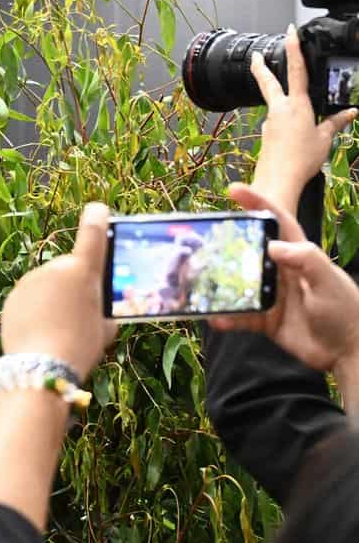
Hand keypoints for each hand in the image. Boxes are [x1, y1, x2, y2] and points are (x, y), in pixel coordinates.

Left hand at [1, 203, 113, 379]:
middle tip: (78, 314)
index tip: (97, 209)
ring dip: (53, 299)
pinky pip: (29, 298)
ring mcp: (30, 280)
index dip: (96, 219)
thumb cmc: (81, 345)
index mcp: (83, 271)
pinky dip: (35, 310)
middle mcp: (54, 268)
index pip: (92, 235)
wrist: (40, 365)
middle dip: (73, 285)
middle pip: (68, 270)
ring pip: (47, 285)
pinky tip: (40, 332)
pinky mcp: (13, 295)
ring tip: (57, 329)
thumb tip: (100, 310)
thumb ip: (104, 310)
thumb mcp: (105, 328)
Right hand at [209, 183, 358, 372]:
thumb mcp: (328, 281)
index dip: (257, 203)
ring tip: (198, 280)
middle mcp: (282, 271)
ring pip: (239, 284)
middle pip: (249, 250)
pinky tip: (215, 318)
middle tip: (201, 239)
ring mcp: (272, 295)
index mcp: (299, 255)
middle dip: (226, 243)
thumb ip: (304, 259)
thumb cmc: (345, 311)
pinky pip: (241, 317)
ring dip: (220, 284)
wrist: (348, 352)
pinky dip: (227, 318)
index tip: (233, 190)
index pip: (277, 222)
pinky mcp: (266, 320)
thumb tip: (271, 245)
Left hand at [249, 25, 356, 210]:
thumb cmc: (301, 160)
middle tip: (256, 55)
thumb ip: (336, 123)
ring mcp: (270, 122)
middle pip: (269, 82)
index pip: (297, 70)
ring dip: (278, 97)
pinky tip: (291, 132)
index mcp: (297, 105)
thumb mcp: (325, 139)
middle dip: (261, 66)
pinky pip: (276, 121)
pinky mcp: (266, 134)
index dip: (294, 49)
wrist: (278, 181)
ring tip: (291, 106)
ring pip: (273, 102)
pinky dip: (284, 120)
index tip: (290, 33)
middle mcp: (280, 110)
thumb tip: (351, 113)